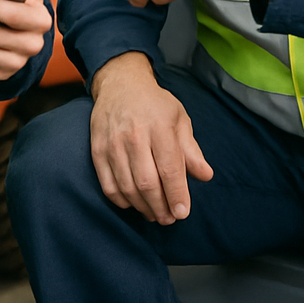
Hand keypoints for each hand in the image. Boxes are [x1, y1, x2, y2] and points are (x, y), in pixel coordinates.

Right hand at [89, 53, 212, 223]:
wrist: (120, 84)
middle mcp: (135, 136)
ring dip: (142, 208)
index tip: (182, 213)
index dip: (177, 195)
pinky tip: (133, 203)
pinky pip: (108, 185)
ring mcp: (113, 144)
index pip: (170, 169)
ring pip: (127, 187)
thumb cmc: (154, 104)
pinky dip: (121, 201)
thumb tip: (206, 176)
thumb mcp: (179, 119)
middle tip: (169, 218)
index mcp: (160, 127)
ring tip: (154, 215)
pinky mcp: (97, 150)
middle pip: (147, 183)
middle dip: (160, 207)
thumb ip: (191, 150)